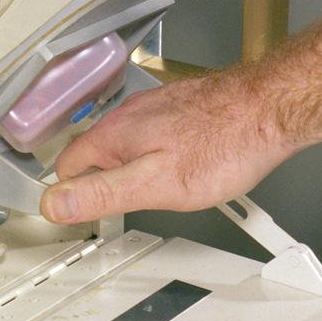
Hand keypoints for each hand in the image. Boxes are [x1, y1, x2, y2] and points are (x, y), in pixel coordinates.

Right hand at [39, 68, 295, 223]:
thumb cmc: (223, 147)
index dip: (71, 195)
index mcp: (114, 135)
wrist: (268, 109)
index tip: (83, 215)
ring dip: (131, 166)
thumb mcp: (156, 186)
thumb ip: (102, 194)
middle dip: (103, 181)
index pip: (66, 167)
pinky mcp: (176, 105)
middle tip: (123, 210)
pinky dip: (157, 152)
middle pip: (95, 154)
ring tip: (155, 192)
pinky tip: (182, 166)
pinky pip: (152, 133)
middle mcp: (128, 115)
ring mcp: (153, 107)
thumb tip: (53, 203)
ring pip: (125, 143)